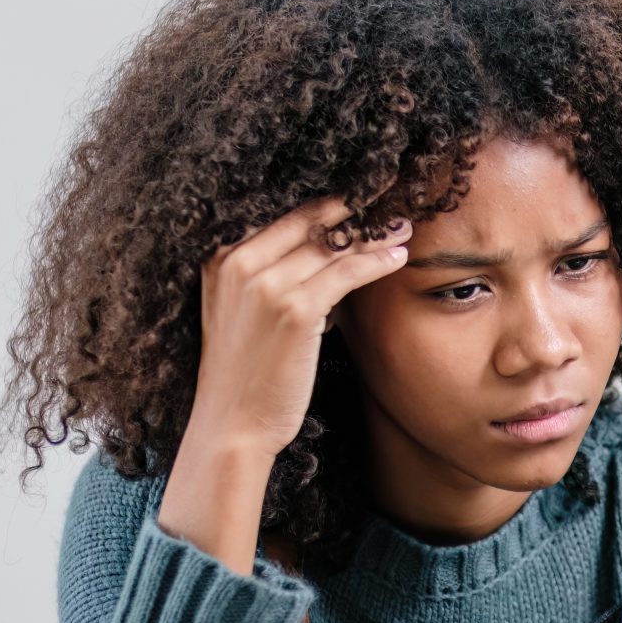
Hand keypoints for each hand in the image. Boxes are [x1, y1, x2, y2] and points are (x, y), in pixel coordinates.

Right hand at [186, 196, 411, 459]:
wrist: (232, 425)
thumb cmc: (244, 374)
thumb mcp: (242, 311)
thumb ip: (268, 277)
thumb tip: (325, 253)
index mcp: (220, 258)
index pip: (283, 217)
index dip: (326, 206)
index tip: (359, 198)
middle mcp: (237, 262)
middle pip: (308, 222)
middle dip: (353, 210)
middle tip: (387, 197)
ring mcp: (265, 284)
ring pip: (332, 246)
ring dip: (373, 233)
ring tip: (402, 227)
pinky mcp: (294, 310)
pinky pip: (346, 273)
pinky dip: (375, 262)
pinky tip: (397, 258)